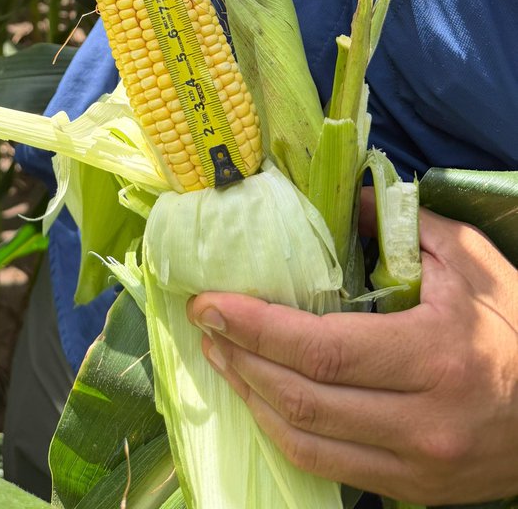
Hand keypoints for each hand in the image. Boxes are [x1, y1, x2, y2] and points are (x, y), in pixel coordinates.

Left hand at [188, 195, 517, 504]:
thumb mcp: (473, 263)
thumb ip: (405, 225)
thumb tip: (343, 200)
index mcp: (436, 357)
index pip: (322, 349)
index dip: (257, 327)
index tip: (212, 302)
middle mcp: (423, 422)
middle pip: (303, 398)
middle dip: (240, 357)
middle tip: (206, 322)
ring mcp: (416, 466)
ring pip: (305, 441)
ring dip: (250, 396)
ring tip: (221, 356)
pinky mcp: (413, 490)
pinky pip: (328, 467)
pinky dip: (283, 432)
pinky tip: (261, 397)